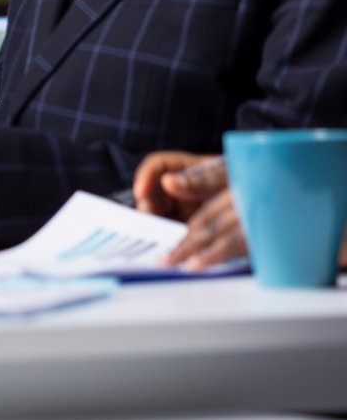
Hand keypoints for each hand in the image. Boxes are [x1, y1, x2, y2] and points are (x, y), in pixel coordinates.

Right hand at [132, 152, 243, 269]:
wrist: (278, 208)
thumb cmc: (254, 182)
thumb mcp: (230, 176)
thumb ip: (202, 179)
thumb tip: (169, 182)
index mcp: (188, 169)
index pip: (157, 166)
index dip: (145, 176)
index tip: (141, 191)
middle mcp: (184, 191)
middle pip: (154, 196)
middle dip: (149, 211)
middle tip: (151, 223)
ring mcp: (189, 213)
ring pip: (163, 221)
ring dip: (160, 231)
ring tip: (164, 243)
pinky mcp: (197, 235)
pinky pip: (181, 240)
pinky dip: (179, 247)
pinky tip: (179, 254)